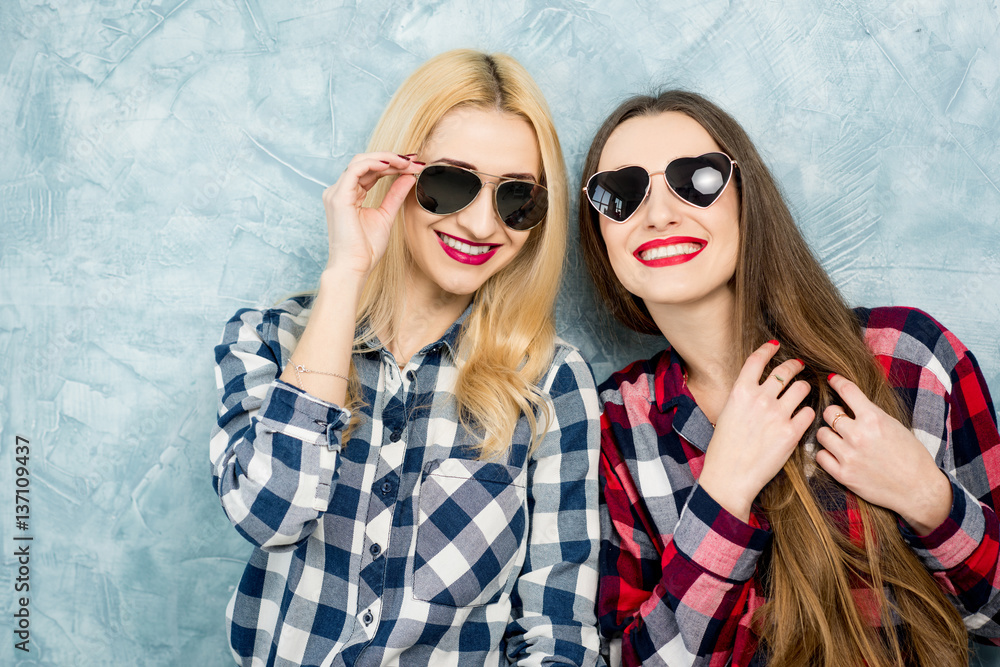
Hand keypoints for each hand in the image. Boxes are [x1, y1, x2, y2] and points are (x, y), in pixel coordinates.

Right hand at [322, 152, 422, 276]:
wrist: (355, 267)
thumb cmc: (366, 249)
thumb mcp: (386, 216)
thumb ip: (395, 195)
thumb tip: (409, 177)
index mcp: (348, 195)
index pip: (370, 171)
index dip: (392, 165)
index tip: (414, 165)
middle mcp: (339, 191)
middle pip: (366, 163)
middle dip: (392, 159)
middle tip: (415, 161)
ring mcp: (336, 193)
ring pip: (360, 162)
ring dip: (386, 159)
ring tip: (407, 162)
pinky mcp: (339, 197)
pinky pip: (355, 170)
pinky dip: (373, 163)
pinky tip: (391, 165)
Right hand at [699, 342, 815, 520]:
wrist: (730, 477)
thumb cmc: (724, 449)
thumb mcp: (727, 414)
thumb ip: (744, 398)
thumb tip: (758, 388)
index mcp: (739, 392)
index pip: (757, 360)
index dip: (768, 349)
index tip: (775, 346)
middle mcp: (760, 399)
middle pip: (785, 371)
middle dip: (794, 366)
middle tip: (798, 366)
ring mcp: (777, 415)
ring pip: (801, 389)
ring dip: (803, 388)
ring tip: (802, 392)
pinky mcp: (791, 433)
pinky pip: (808, 413)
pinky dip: (806, 413)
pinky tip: (802, 417)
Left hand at [816, 374, 951, 534]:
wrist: (918, 489)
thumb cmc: (911, 456)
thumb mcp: (894, 425)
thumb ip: (870, 414)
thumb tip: (849, 401)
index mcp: (874, 419)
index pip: (847, 391)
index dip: (837, 382)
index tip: (831, 379)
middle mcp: (858, 435)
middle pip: (828, 413)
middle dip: (834, 414)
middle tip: (842, 422)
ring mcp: (849, 455)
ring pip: (821, 434)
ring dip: (829, 435)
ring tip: (841, 440)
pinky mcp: (843, 474)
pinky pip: (820, 456)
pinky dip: (826, 454)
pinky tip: (837, 455)